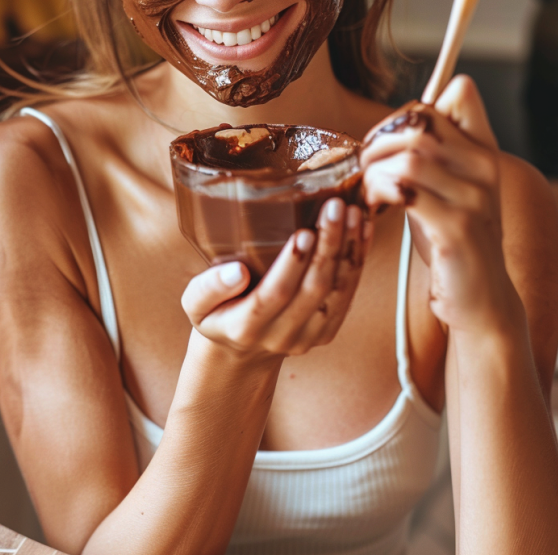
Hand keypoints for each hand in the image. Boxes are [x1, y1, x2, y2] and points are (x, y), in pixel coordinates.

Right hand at [181, 199, 370, 360]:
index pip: (274, 295)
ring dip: (349, 249)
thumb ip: (208, 287)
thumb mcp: (195, 303)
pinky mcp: (328, 330)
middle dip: (328, 246)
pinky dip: (358, 259)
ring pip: (337, 291)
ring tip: (353, 212)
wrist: (241, 350)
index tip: (303, 232)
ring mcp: (309, 336)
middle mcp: (282, 336)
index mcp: (245, 328)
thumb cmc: (216, 313)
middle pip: (313, 290)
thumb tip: (236, 272)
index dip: (292, 265)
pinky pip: (348, 293)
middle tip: (335, 207)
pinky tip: (362, 229)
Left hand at [360, 75, 523, 336]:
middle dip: (379, 141)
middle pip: (420, 122)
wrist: (480, 297)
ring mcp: (474, 197)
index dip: (408, 113)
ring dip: (374, 170)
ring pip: (409, 156)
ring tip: (368, 191)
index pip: (458, 95)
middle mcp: (486, 168)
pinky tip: (374, 208)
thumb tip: (393, 126)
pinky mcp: (456, 227)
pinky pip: (404, 189)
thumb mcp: (448, 187)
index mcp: (485, 152)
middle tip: (364, 168)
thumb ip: (433, 154)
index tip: (386, 141)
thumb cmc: (452, 240)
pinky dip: (377, 192)